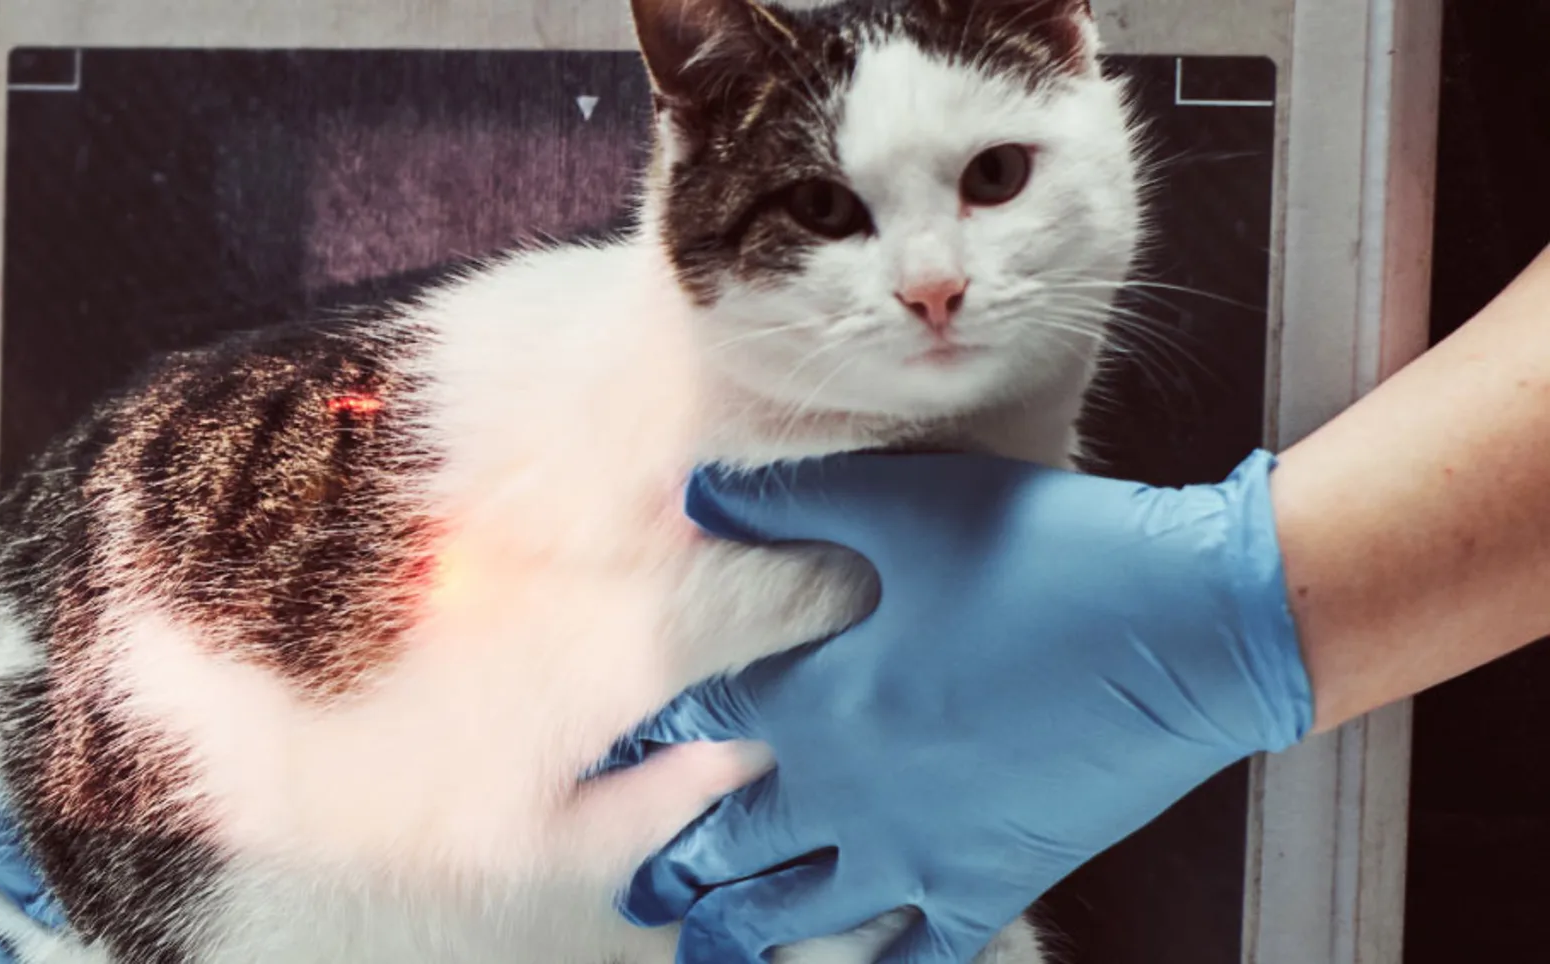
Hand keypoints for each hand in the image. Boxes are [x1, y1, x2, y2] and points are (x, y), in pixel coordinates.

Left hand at [616, 451, 1313, 963]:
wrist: (1199, 626)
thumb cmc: (1054, 552)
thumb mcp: (907, 503)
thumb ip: (789, 499)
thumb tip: (691, 494)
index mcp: (822, 697)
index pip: (701, 726)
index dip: (644, 742)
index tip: (605, 767)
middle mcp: (855, 788)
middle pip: (734, 841)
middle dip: (677, 867)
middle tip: (636, 892)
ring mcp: (925, 846)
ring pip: (803, 911)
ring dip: (741, 934)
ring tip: (702, 953)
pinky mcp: (998, 876)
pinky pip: (921, 951)